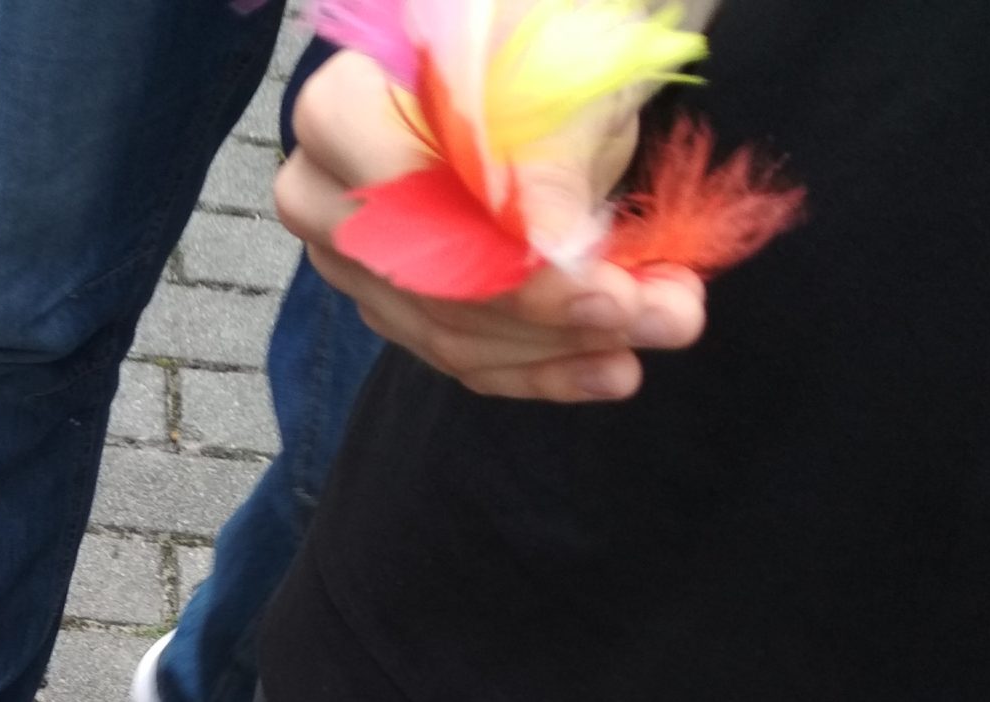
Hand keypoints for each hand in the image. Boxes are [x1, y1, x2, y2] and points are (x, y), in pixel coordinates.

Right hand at [274, 49, 705, 400]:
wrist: (520, 62)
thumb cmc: (534, 45)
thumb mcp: (555, 69)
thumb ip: (550, 153)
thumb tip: (555, 252)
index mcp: (341, 110)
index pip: (406, 203)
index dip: (504, 255)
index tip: (608, 285)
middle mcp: (322, 195)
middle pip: (430, 283)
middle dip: (558, 314)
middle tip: (667, 312)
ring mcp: (349, 260)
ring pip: (449, 333)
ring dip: (566, 345)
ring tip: (666, 324)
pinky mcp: (390, 306)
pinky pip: (460, 359)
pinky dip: (544, 369)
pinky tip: (612, 367)